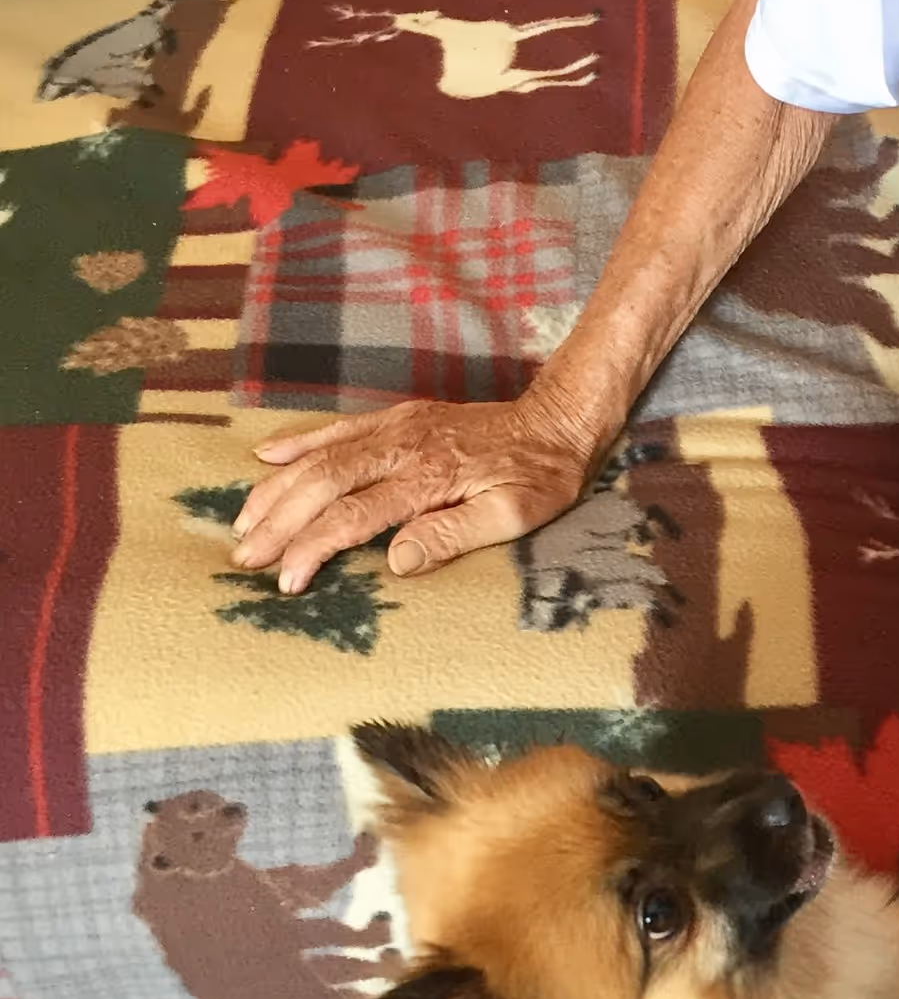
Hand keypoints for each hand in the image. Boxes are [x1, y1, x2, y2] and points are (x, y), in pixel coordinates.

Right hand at [231, 387, 608, 593]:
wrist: (557, 422)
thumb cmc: (539, 478)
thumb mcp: (513, 516)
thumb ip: (452, 535)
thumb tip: (395, 561)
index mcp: (427, 478)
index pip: (354, 517)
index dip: (313, 548)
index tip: (286, 580)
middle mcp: (402, 448)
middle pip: (324, 484)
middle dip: (278, 522)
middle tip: (244, 557)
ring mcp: (396, 428)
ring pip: (321, 455)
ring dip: (277, 487)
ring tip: (242, 521)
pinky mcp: (398, 418)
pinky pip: (338, 428)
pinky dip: (299, 442)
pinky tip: (265, 456)